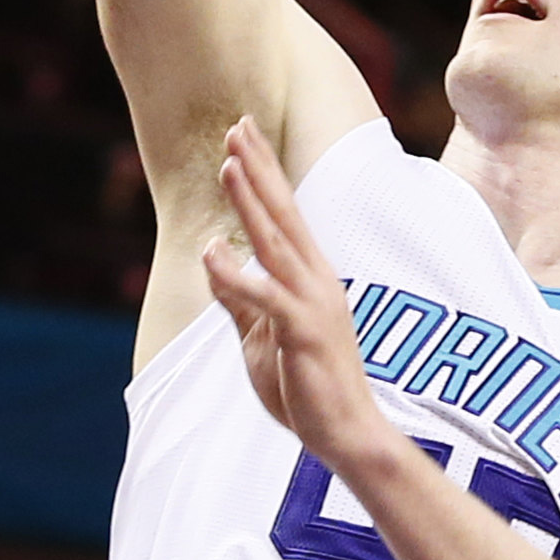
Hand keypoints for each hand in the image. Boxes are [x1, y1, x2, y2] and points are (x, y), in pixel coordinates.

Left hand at [200, 117, 403, 471]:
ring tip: (229, 162)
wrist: (347, 435)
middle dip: (260, 167)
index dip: (263, 174)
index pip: (283, 215)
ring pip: (276, 243)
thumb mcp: (260, 336)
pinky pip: (266, 297)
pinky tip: (213, 250)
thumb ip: (238, 297)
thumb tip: (214, 255)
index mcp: (309, 278)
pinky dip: (238, 274)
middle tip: (239, 124)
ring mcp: (313, 304)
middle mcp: (316, 280)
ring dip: (252, 201)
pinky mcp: (303, 333)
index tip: (243, 136)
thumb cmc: (307, 387)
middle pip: (283, 213)